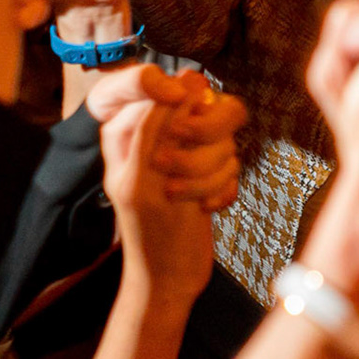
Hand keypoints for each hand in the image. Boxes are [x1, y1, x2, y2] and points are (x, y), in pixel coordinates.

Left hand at [100, 70, 235, 305]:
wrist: (172, 277)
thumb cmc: (149, 234)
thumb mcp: (142, 180)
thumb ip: (155, 126)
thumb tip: (184, 82)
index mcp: (125, 127)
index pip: (149, 81)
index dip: (171, 91)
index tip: (182, 114)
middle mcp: (157, 131)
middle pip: (201, 105)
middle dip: (198, 147)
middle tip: (173, 174)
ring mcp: (187, 148)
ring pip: (222, 135)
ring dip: (210, 173)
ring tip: (187, 199)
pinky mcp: (212, 166)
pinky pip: (233, 158)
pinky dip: (223, 185)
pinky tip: (206, 207)